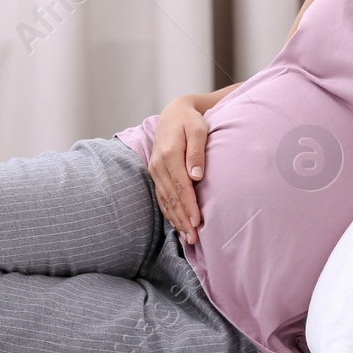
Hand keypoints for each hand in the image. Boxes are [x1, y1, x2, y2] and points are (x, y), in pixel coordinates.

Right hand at [148, 96, 208, 243]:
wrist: (173, 113)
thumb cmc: (189, 121)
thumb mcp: (198, 129)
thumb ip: (197, 152)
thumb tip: (197, 176)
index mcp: (169, 154)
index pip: (181, 186)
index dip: (189, 206)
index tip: (198, 222)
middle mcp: (158, 165)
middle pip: (172, 197)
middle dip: (182, 219)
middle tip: (193, 239)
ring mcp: (155, 170)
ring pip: (165, 200)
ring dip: (175, 220)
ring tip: (187, 237)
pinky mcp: (155, 173)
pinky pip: (161, 197)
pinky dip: (168, 212)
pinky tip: (176, 224)